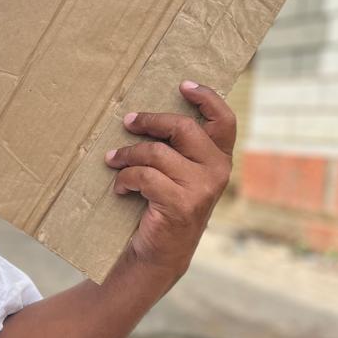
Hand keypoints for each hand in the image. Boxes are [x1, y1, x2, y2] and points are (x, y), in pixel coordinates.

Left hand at [104, 81, 234, 279]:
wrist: (158, 253)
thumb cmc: (161, 205)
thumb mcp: (175, 174)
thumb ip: (175, 148)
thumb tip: (143, 113)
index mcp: (219, 158)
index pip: (224, 120)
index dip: (207, 98)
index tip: (182, 85)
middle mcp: (218, 171)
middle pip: (183, 127)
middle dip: (149, 120)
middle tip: (126, 121)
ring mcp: (202, 189)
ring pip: (156, 152)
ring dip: (127, 154)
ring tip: (112, 161)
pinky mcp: (182, 204)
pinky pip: (144, 176)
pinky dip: (125, 179)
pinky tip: (120, 189)